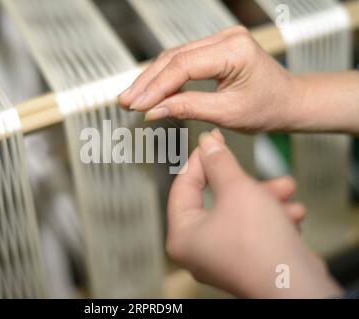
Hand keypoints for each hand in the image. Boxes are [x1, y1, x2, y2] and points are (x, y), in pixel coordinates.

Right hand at [118, 26, 358, 134]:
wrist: (289, 102)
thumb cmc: (269, 107)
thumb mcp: (227, 113)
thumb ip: (188, 108)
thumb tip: (153, 111)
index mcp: (234, 50)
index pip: (183, 66)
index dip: (156, 87)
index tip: (137, 106)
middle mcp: (226, 38)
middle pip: (174, 57)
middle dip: (147, 82)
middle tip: (125, 101)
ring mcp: (221, 40)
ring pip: (174, 57)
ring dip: (152, 79)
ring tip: (132, 98)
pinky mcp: (216, 49)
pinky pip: (183, 60)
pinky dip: (165, 77)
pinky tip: (150, 90)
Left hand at [166, 128, 342, 297]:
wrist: (297, 286)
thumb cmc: (260, 244)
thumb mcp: (237, 189)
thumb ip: (220, 163)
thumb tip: (208, 143)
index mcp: (182, 235)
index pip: (182, 187)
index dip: (199, 161)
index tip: (213, 142)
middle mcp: (197, 250)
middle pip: (215, 200)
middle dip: (246, 182)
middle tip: (257, 166)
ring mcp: (220, 259)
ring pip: (239, 214)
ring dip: (265, 199)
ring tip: (287, 189)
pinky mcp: (244, 264)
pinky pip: (252, 231)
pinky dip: (271, 219)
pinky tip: (293, 214)